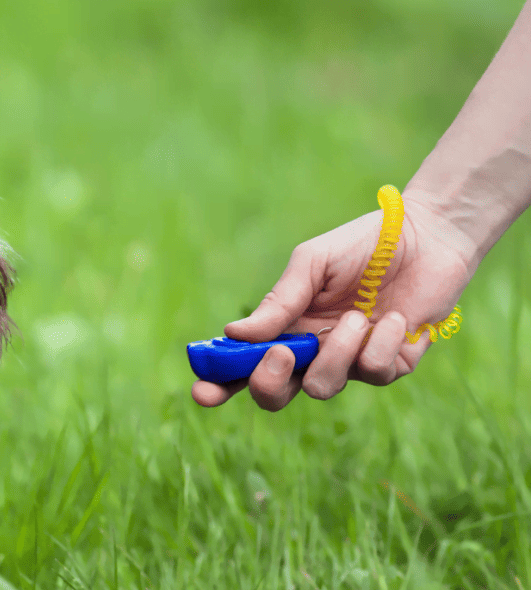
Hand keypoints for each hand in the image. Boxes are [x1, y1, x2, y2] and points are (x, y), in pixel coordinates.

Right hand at [191, 194, 474, 410]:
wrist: (426, 235)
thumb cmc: (361, 245)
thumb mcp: (312, 264)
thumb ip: (279, 301)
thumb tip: (233, 334)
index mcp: (284, 328)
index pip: (244, 365)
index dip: (220, 384)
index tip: (203, 390)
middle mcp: (312, 351)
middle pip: (277, 394)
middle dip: (269, 384)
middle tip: (281, 355)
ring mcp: (350, 362)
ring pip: (324, 387)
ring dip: (336, 353)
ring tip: (357, 317)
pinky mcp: (391, 365)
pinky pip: (375, 373)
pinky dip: (380, 344)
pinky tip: (393, 317)